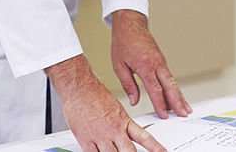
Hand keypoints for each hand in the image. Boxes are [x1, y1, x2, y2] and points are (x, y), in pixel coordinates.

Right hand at [46, 54, 163, 151]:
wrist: (80, 88)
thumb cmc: (96, 95)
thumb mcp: (116, 109)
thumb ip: (121, 125)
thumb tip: (125, 137)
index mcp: (124, 121)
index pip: (144, 137)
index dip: (155, 147)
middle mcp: (114, 130)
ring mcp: (100, 137)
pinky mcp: (86, 141)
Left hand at [111, 10, 190, 117]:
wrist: (130, 24)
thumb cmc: (123, 43)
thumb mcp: (119, 66)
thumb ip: (128, 85)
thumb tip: (134, 101)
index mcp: (145, 66)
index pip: (155, 89)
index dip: (161, 104)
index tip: (164, 115)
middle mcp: (157, 64)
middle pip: (170, 86)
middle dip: (177, 102)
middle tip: (183, 114)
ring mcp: (162, 62)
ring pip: (173, 82)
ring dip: (180, 96)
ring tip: (186, 108)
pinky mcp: (162, 61)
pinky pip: (170, 77)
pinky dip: (174, 88)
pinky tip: (177, 96)